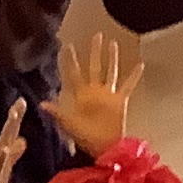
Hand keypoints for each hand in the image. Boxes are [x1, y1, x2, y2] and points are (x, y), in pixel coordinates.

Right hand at [0, 101, 30, 182]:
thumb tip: (23, 140)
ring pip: (2, 146)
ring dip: (8, 133)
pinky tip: (5, 149)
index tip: (22, 100)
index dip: (16, 116)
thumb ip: (14, 153)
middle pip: (6, 134)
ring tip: (14, 118)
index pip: (10, 131)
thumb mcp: (6, 166)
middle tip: (20, 103)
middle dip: (13, 118)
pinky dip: (2, 158)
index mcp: (1, 151)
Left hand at [50, 33, 140, 157]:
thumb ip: (57, 112)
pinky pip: (128, 85)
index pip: (74, 73)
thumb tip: (42, 103)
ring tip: (113, 43)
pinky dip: (134, 76)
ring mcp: (107, 95)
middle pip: (94, 66)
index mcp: (81, 95)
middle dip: (94, 51)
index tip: (67, 46)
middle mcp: (94, 91)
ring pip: (110, 71)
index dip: (70, 60)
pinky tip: (141, 65)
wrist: (104, 148)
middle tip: (95, 35)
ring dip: (112, 58)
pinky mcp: (120, 101)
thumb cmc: (85, 137)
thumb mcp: (69, 124)